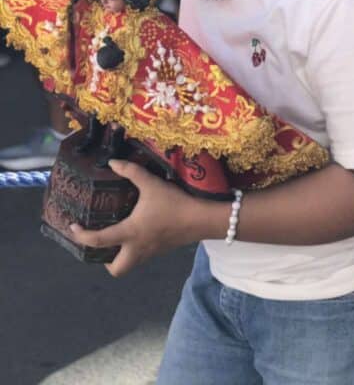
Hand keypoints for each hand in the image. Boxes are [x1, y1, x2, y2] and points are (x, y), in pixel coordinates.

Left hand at [69, 160, 204, 276]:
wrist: (202, 219)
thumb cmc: (174, 203)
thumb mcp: (152, 184)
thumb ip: (132, 172)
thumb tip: (113, 162)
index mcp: (129, 233)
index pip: (97, 241)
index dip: (81, 236)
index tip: (73, 226)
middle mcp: (136, 248)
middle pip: (116, 270)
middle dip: (105, 262)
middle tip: (104, 244)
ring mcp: (150, 252)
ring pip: (129, 265)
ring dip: (120, 257)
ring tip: (119, 239)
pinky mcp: (162, 250)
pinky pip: (142, 257)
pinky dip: (135, 250)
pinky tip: (140, 233)